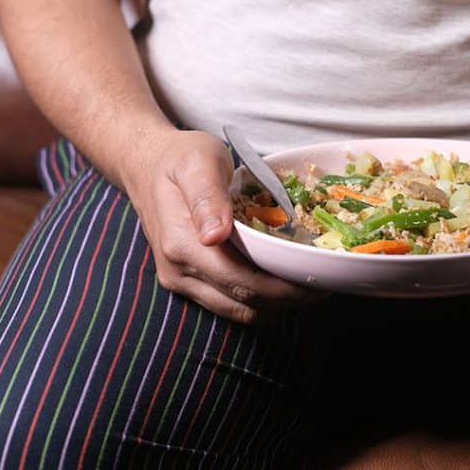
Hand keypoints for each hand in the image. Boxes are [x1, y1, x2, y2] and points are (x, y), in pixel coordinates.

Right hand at [120, 129, 322, 323]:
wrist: (145, 165)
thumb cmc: (180, 158)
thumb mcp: (198, 162)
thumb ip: (207, 196)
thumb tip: (215, 235)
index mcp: (182, 245)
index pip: (242, 282)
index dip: (283, 289)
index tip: (317, 282)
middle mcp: (179, 272)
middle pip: (243, 302)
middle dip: (287, 300)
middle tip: (325, 285)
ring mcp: (181, 282)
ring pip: (237, 310)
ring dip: (275, 305)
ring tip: (308, 285)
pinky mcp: (187, 283)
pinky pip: (228, 303)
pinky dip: (258, 299)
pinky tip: (280, 280)